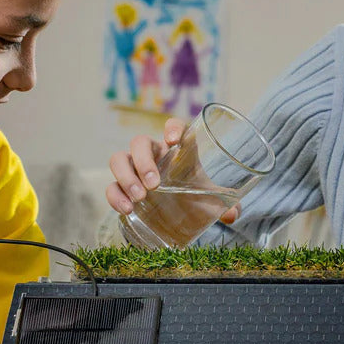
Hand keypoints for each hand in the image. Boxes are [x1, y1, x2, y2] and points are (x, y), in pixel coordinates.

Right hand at [106, 117, 239, 223]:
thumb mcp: (210, 200)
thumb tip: (232, 215)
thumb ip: (226, 206)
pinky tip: (127, 209)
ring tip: (139, 197)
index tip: (173, 140)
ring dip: (126, 176)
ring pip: (119, 159)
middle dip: (144, 162)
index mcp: (177, 151)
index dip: (172, 128)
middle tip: (154, 185)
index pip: (174, 127)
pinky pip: (111, 187)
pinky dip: (115, 197)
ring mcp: (133, 171)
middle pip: (139, 142)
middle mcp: (153, 156)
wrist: (176, 216)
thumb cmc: (193, 198)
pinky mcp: (121, 190)